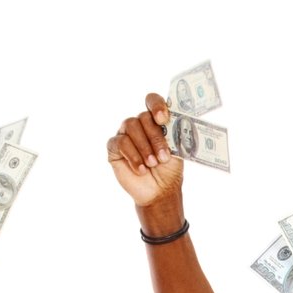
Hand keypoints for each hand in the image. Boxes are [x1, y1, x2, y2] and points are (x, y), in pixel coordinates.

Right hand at [106, 92, 184, 219]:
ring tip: (152, 164)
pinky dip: (133, 157)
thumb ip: (175, 134)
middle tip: (163, 157)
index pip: (152, 101)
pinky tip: (141, 169)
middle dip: (155, 138)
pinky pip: (120, 142)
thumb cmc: (168, 170)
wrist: (159, 191)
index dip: (156, 105)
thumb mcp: (177, 151)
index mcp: (155, 122)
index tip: (163, 119)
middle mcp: (139, 124)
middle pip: (143, 117)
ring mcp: (125, 134)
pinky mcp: (114, 147)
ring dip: (144, 147)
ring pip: (131, 126)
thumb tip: (174, 121)